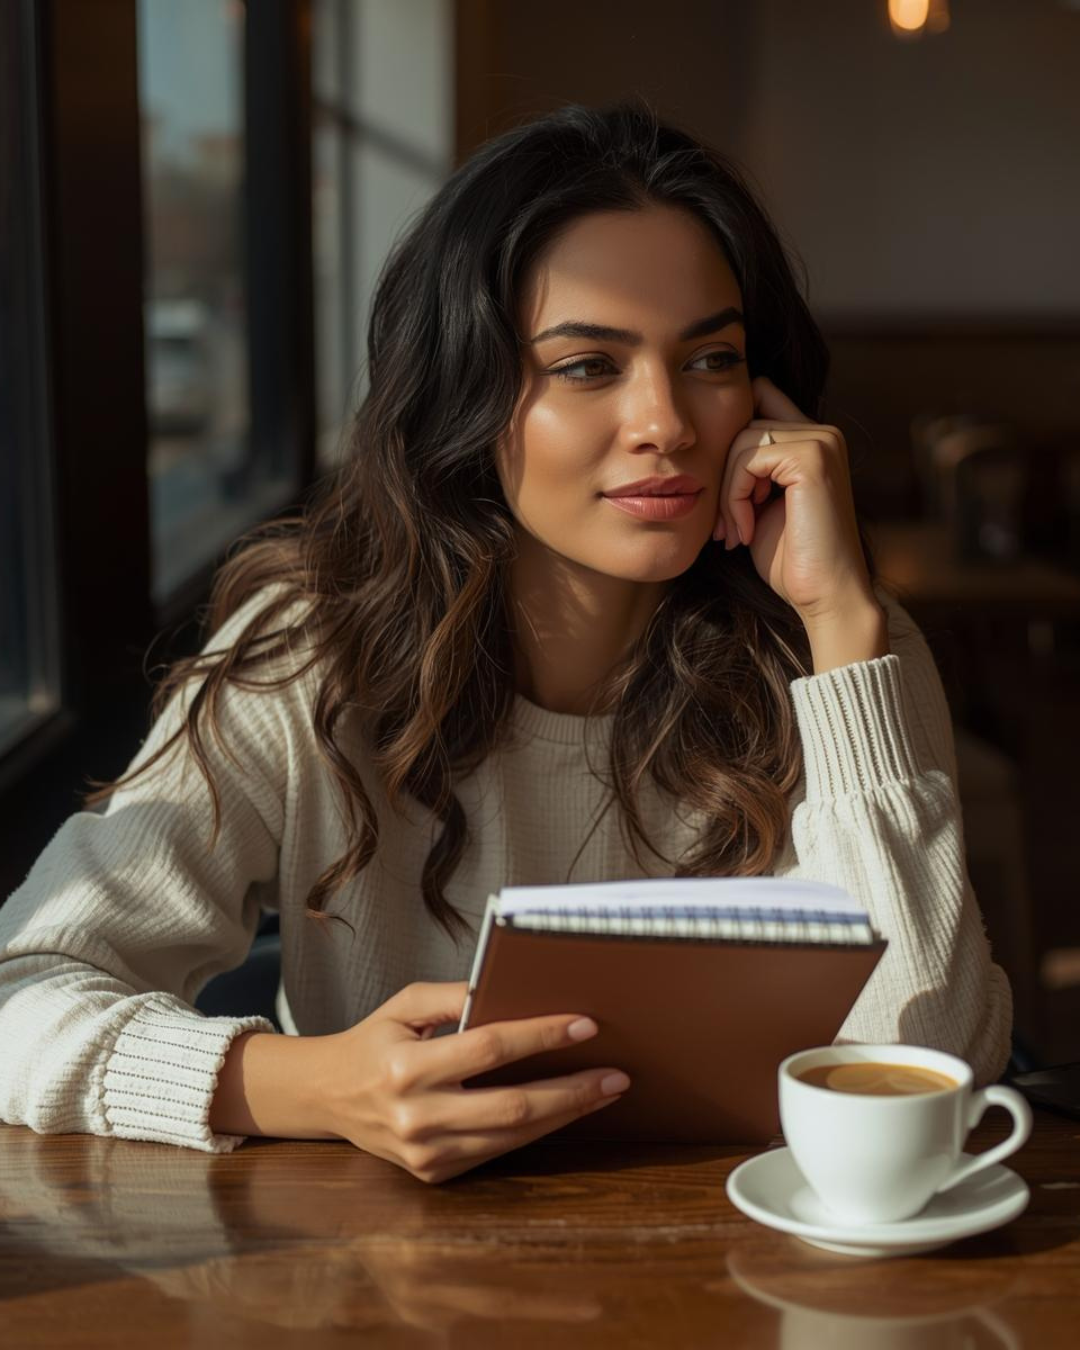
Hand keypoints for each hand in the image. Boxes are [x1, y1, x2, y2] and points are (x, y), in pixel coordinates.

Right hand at [315, 981, 627, 1183]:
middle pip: (510, 1105)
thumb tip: (510, 989)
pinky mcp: (434, 1174)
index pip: (488, 1049)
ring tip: (603, 1092)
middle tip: (615, 1074)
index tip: (584, 1025)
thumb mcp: (405, 1005)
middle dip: (570, 1090)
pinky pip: (497, 1152)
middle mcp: (415, 1117)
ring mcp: (424, 1154)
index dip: (540, 1035)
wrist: (329, 1096)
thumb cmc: (375, 1040)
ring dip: (564, 1114)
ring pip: (511, 1137)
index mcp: (404, 1068)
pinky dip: (535, 1131)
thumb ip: (454, 995)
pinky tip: (563, 1111)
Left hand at [712, 376, 877, 625]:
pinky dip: (735, 498)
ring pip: (743, 442)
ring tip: (735, 533)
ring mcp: (822, 442)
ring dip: (727, 493)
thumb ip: (747, 470)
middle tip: (725, 527)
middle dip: (724, 477)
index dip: (731, 433)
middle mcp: (824, 434)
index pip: (760, 397)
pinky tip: (746, 532)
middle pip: (744, 425)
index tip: (724, 493)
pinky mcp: (812, 458)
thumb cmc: (791, 559)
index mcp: (814, 441)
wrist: (825, 595)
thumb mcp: (759, 505)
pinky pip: (749, 460)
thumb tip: (707, 442)